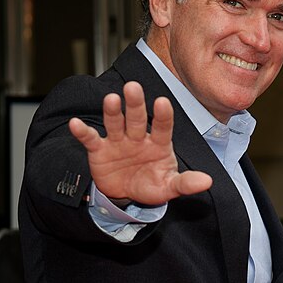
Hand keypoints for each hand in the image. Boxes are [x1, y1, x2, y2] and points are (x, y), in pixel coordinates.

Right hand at [67, 79, 212, 205]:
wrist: (126, 195)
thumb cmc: (150, 184)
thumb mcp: (168, 186)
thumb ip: (185, 183)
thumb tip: (207, 182)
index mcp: (158, 143)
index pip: (162, 126)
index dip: (162, 115)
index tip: (162, 102)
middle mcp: (137, 137)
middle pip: (136, 118)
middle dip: (135, 104)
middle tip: (133, 88)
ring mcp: (118, 141)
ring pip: (115, 122)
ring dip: (112, 111)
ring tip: (111, 99)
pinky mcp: (99, 150)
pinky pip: (90, 138)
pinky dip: (82, 132)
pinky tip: (75, 124)